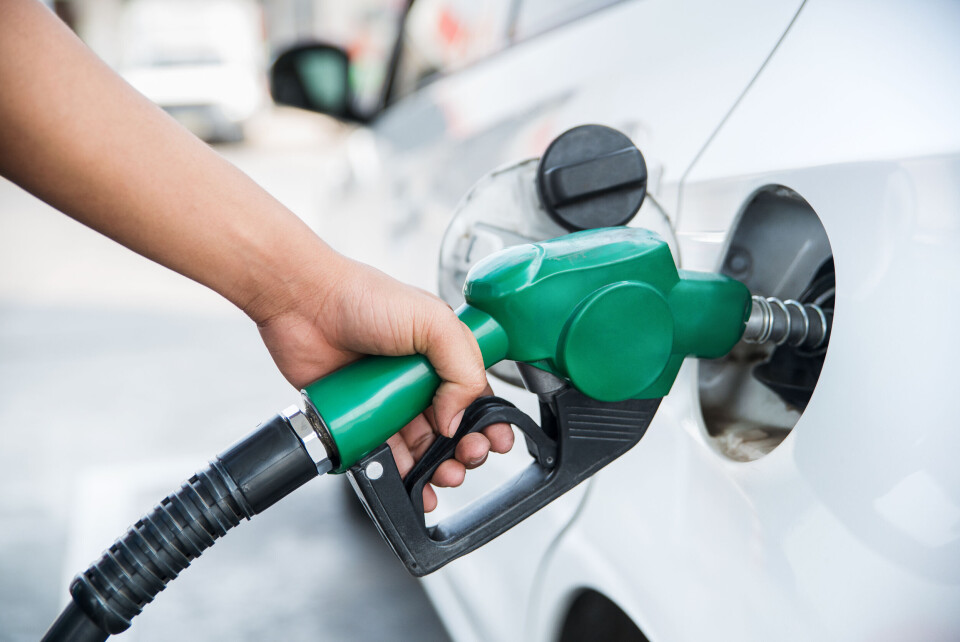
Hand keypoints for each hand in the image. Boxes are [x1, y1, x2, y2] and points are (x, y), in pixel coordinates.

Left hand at [251, 253, 513, 511]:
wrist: (303, 304)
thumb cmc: (362, 297)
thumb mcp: (433, 321)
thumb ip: (462, 368)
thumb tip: (456, 419)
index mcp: (443, 353)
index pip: (477, 395)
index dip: (490, 420)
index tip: (496, 438)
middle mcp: (418, 378)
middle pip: (454, 427)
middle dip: (468, 448)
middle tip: (468, 456)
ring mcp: (389, 401)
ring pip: (422, 447)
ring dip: (439, 467)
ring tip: (444, 475)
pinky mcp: (360, 419)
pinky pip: (384, 455)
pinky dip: (400, 475)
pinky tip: (410, 482)